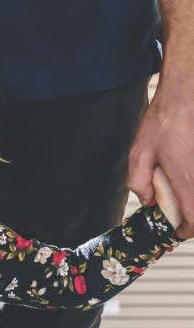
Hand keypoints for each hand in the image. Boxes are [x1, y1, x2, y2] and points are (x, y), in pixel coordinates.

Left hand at [127, 80, 193, 237]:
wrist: (186, 95)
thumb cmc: (164, 121)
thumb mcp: (139, 153)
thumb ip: (139, 181)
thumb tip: (147, 200)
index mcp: (186, 179)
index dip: (187, 231)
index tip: (177, 232)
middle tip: (180, 216)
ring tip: (181, 195)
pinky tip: (184, 172)